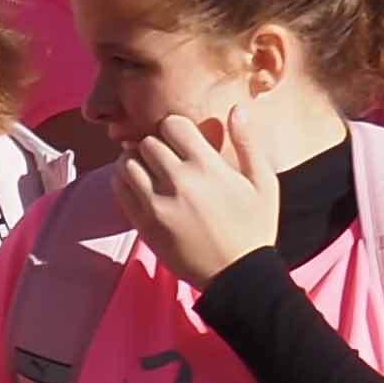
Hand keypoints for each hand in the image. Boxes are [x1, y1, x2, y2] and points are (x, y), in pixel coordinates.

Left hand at [116, 103, 284, 292]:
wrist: (236, 273)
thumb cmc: (255, 225)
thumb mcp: (263, 182)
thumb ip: (248, 143)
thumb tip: (237, 109)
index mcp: (208, 166)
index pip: (172, 125)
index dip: (175, 127)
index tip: (183, 138)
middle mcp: (178, 181)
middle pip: (146, 143)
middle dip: (156, 144)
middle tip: (167, 155)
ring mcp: (156, 204)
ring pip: (126, 163)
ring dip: (135, 160)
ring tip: (151, 168)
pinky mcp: (142, 223)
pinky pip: (119, 189)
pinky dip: (124, 180)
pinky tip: (141, 185)